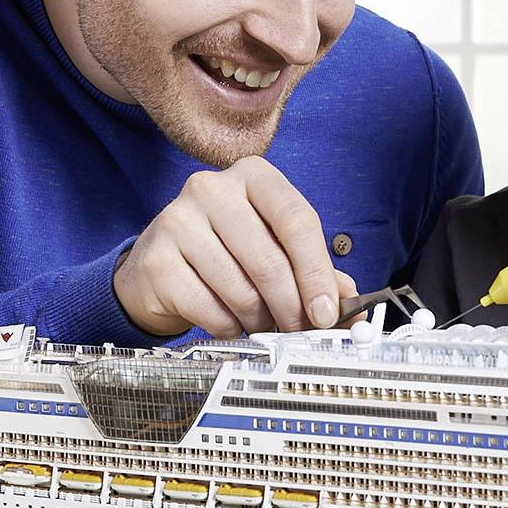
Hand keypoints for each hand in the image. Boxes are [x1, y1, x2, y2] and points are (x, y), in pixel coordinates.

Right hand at [114, 157, 354, 338]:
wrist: (157, 268)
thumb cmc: (223, 252)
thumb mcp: (271, 247)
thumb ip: (312, 269)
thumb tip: (349, 301)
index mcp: (252, 176)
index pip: (297, 220)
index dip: (317, 272)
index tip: (327, 312)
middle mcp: (212, 189)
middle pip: (270, 261)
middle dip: (293, 308)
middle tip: (300, 331)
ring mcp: (179, 221)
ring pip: (241, 291)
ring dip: (260, 320)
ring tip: (260, 322)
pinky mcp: (157, 259)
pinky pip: (210, 310)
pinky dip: (228, 327)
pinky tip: (227, 320)